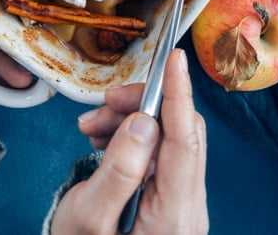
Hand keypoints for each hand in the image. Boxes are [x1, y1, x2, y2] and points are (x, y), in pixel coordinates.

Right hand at [51, 49, 207, 234]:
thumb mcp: (89, 218)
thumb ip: (118, 170)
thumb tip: (143, 121)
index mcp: (173, 215)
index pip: (184, 140)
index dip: (179, 93)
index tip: (175, 59)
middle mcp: (188, 209)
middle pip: (179, 133)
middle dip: (140, 108)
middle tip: (102, 105)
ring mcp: (183, 207)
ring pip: (168, 140)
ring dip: (130, 122)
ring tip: (91, 128)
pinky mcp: (172, 204)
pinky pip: (160, 157)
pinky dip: (132, 140)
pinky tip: (104, 141)